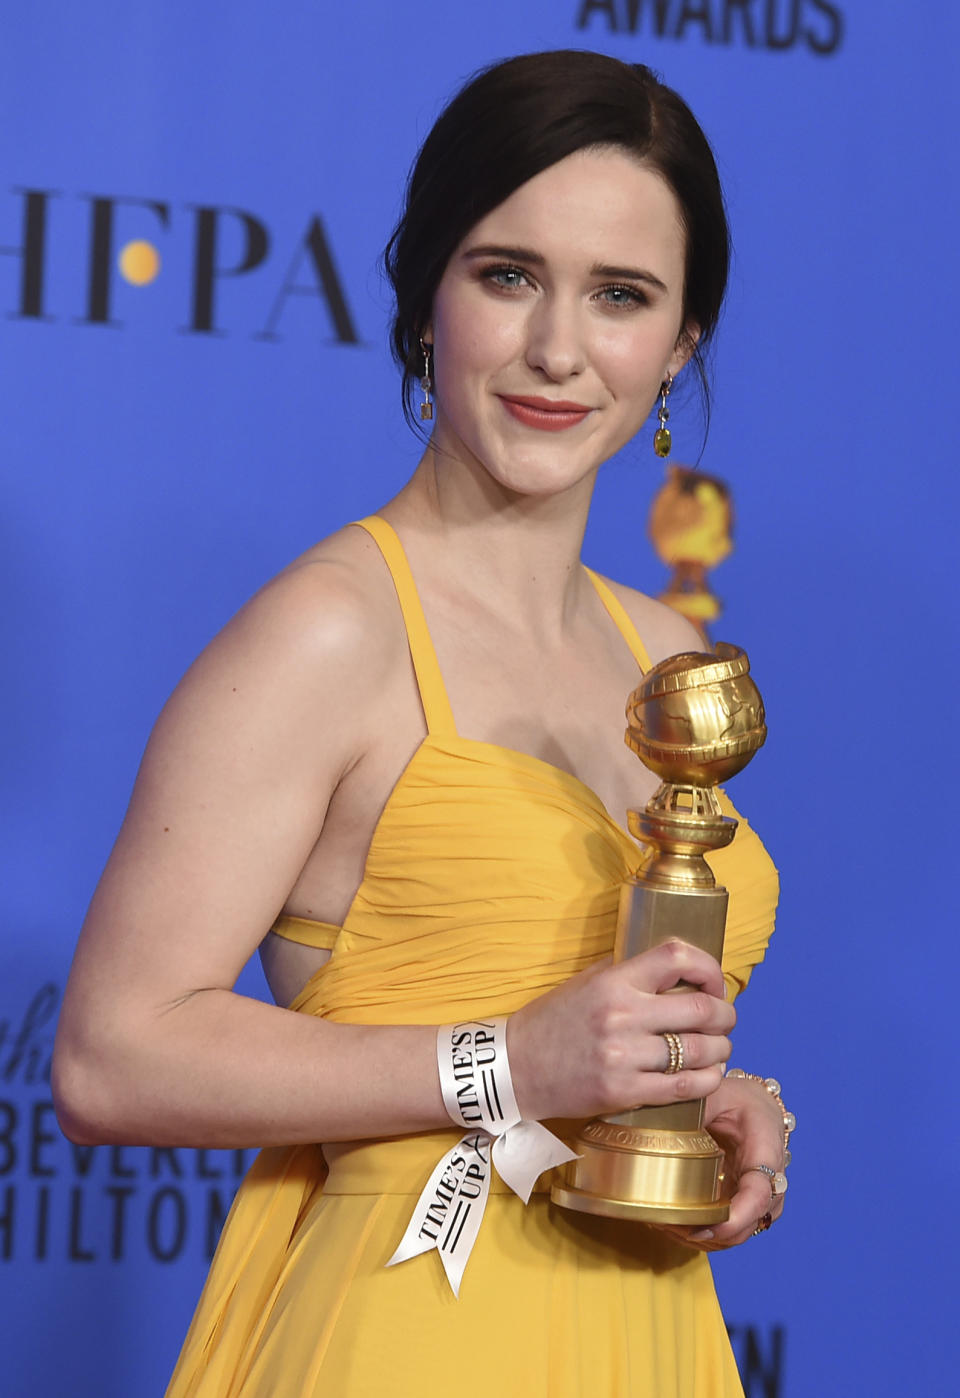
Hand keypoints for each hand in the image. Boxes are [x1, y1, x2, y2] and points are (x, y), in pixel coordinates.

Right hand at [507, 939, 735, 1121]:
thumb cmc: (553, 1021)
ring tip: (720, 1049)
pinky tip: (710, 1075)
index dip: (709, 966)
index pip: (677, 957)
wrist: (514, 1067)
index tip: (715, 981)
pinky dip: (708, 1080)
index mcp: (613, 980)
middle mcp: (622, 1015)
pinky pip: (684, 1087)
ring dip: (721, 1049)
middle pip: (701, 1009)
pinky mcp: (623, 1092)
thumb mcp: (587, 982)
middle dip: (725, 1015)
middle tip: (725, 1020)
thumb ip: (629, 973)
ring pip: (699, 1051)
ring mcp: (623, 1056)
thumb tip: (677, 969)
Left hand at [654, 1072, 786, 1251]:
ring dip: (701, 1237)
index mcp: (766, 1153)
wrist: (757, 1108)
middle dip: (708, 1233)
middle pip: (746, 1225)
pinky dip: (703, 1235)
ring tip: (662, 1223)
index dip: (734, 1219)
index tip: (703, 1228)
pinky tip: (672, 1225)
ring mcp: (761, 1202)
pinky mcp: (748, 1210)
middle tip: (665, 1223)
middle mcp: (771, 1184)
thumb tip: (661, 1120)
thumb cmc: (737, 1100)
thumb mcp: (716, 1094)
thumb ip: (693, 1105)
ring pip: (736, 1235)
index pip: (758, 1196)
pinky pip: (729, 1233)